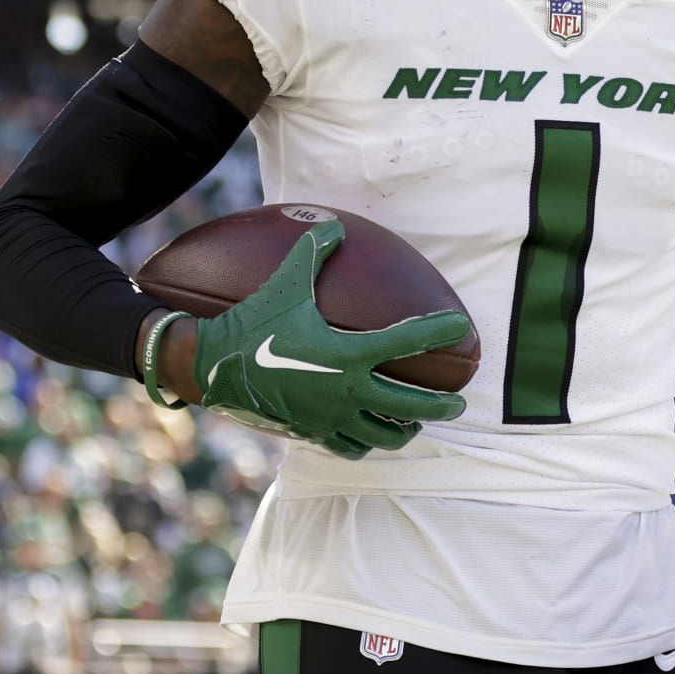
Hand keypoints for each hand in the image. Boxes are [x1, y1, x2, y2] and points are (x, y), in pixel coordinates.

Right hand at [190, 220, 469, 457]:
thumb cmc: (253, 322)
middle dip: (442, 407)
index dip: (439, 331)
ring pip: (386, 435)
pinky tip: (373, 435)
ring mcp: (332, 418)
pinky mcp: (314, 435)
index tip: (461, 327)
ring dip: (407, 429)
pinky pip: (353, 448)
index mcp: (348, 354)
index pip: (408, 343)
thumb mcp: (286, 282)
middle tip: (458, 404)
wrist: (213, 366)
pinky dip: (369, 444)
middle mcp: (347, 391)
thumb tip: (335, 224)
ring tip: (416, 422)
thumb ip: (314, 251)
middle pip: (412, 407)